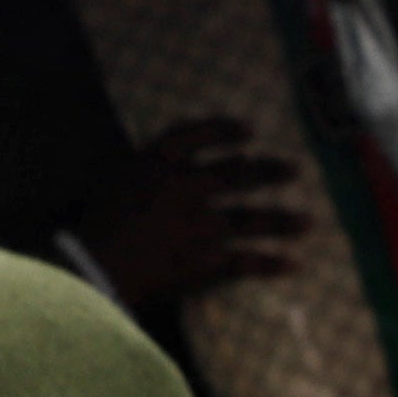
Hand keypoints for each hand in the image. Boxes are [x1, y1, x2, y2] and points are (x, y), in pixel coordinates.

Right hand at [74, 117, 312, 303]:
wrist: (89, 265)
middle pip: (236, 174)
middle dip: (268, 172)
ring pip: (251, 220)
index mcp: (155, 161)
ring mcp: (198, 225)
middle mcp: (185, 187)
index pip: (197, 134)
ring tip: (308, 222)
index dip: (225, 130)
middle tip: (295, 170)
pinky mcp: (204, 262)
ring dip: (282, 221)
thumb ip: (145, 173)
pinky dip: (270, 264)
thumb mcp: (112, 183)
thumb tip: (178, 171)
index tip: (249, 131)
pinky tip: (293, 264)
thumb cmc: (91, 227)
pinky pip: (245, 262)